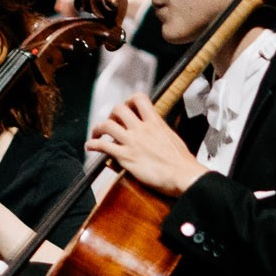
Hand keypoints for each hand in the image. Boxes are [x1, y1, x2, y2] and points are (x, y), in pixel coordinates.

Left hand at [87, 94, 207, 196]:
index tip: (126, 107)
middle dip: (111, 114)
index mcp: (156, 123)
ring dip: (98, 128)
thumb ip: (160, 131)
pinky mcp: (126, 157)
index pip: (139, 99)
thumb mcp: (172, 138)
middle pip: (119, 109)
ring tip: (96, 134)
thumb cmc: (182, 162)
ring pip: (107, 125)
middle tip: (111, 122)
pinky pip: (104, 146)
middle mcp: (142, 129)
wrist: (184, 176)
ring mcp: (133, 142)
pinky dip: (93, 145)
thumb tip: (155, 131)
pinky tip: (90, 146)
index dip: (129, 101)